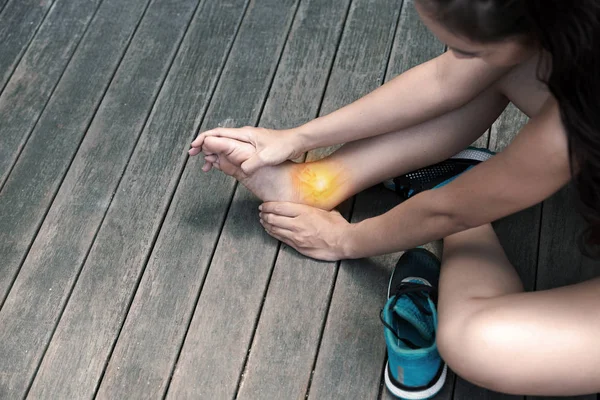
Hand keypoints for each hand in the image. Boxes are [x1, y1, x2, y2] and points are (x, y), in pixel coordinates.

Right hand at [189, 126, 304, 173]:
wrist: (296, 142)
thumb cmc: (283, 146)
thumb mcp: (267, 157)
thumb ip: (252, 163)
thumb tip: (240, 169)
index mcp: (244, 134)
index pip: (218, 133)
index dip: (204, 139)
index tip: (194, 147)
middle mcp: (244, 136)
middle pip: (218, 138)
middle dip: (204, 146)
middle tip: (192, 155)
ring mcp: (248, 142)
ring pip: (224, 145)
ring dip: (213, 153)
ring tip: (205, 164)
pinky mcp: (252, 149)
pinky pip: (233, 151)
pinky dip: (224, 157)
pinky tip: (221, 165)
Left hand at [259, 202, 351, 260]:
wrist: (343, 242)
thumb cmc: (338, 226)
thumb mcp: (327, 210)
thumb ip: (316, 208)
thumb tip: (314, 204)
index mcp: (304, 211)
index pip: (279, 207)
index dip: (268, 206)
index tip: (263, 205)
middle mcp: (297, 223)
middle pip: (273, 218)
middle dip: (265, 215)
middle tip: (261, 213)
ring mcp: (296, 236)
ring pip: (275, 229)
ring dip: (266, 225)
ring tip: (262, 221)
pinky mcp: (298, 246)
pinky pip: (281, 239)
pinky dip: (273, 234)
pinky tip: (270, 231)